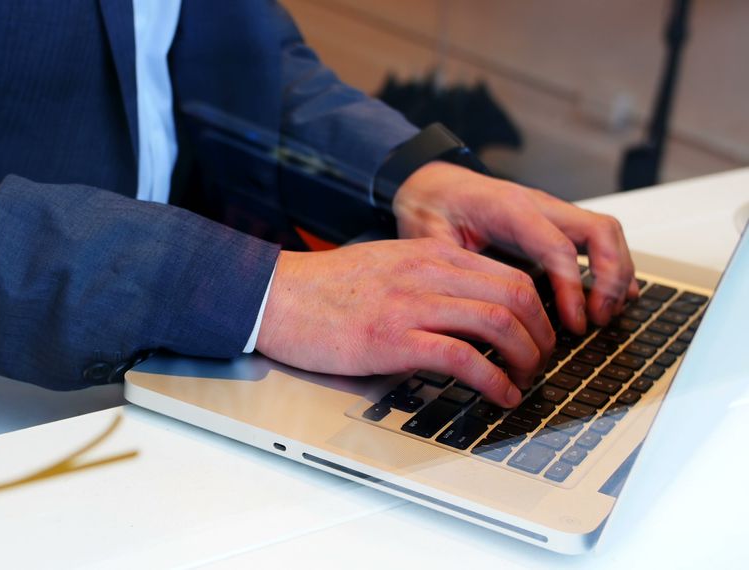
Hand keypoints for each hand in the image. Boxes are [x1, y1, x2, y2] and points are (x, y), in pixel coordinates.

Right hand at [256, 239, 554, 407]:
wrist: (276, 296)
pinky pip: (464, 358)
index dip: (538, 310)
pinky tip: (500, 395)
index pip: (508, 274)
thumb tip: (464, 305)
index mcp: (428, 253)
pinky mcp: (394, 339)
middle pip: (516, 295)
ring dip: (527, 359)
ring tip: (525, 382)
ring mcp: (412, 304)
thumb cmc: (323, 289)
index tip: (538, 336)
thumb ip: (426, 276)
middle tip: (540, 362)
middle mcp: (428, 272)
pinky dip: (495, 381)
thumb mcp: (386, 264)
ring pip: (500, 323)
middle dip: (542, 335)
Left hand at [393, 161, 637, 333]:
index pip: (558, 247)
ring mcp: (551, 210)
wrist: (431, 184)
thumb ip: (452, 269)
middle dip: (610, 277)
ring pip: (606, 232)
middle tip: (599, 319)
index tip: (575, 322)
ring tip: (607, 314)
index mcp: (509, 208)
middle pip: (599, 231)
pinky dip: (612, 265)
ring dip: (617, 273)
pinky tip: (612, 297)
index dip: (573, 287)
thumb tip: (470, 312)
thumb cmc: (431, 208)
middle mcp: (538, 204)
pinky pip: (596, 238)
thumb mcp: (430, 238)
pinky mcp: (554, 221)